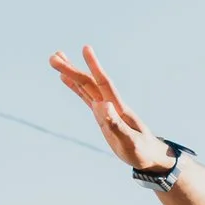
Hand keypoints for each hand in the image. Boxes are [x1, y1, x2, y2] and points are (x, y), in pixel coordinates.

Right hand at [50, 43, 175, 172]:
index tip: (86, 48)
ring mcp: (105, 108)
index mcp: (118, 108)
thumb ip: (116, 124)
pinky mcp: (101, 115)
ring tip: (57, 58)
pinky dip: (75, 87)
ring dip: (72, 73)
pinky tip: (65, 79)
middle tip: (53, 56)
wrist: (150, 156)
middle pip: (89, 82)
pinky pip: (85, 97)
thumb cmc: (141, 151)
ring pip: (86, 86)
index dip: (95, 66)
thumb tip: (102, 105)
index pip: (103, 83)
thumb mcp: (129, 141)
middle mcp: (110, 104)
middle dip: (72, 69)